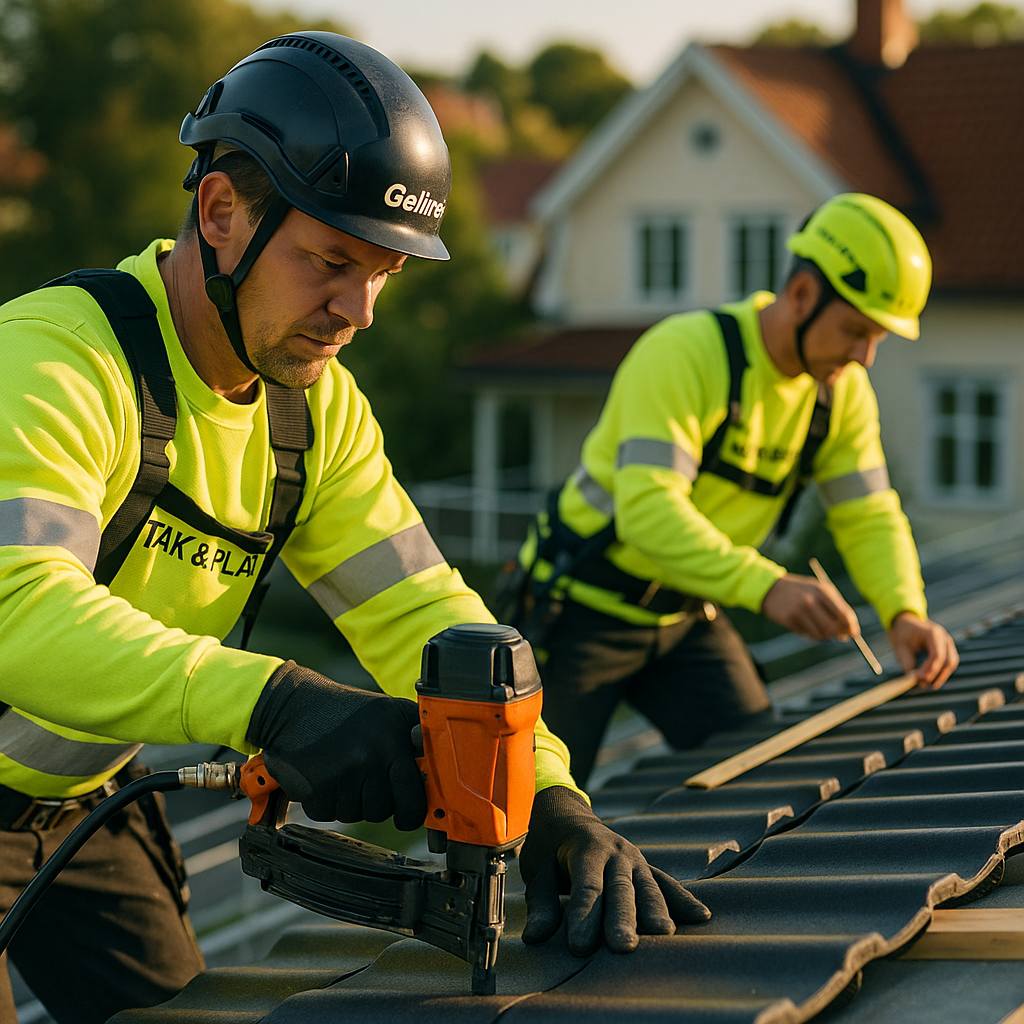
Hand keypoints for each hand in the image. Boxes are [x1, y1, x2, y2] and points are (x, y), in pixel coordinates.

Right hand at [246, 660, 424, 828]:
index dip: (411, 812)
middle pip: (383, 812)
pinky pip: (328, 814)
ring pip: (355, 814)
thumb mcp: (390, 712)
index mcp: (394, 741)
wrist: (294, 705)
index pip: (414, 799)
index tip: (407, 810)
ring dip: (349, 801)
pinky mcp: (315, 788)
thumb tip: (441, 770)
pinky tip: (324, 776)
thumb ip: (418, 737)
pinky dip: (325, 802)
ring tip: (342, 771)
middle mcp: (371, 758)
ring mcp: (342, 774)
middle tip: (366, 781)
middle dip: (377, 804)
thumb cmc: (347, 711)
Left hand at [518, 786, 709, 955]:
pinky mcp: (645, 869)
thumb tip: (535, 937)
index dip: (582, 916)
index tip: (578, 946)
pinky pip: (666, 883)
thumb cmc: (549, 846)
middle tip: (623, 946)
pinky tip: (701, 916)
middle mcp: (615, 852)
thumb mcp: (537, 869)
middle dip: (622, 918)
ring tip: (663, 935)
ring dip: (655, 911)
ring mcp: (635, 859)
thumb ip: (541, 903)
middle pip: (620, 890)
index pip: (586, 886)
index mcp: (586, 848)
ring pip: (647, 886)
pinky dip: (683, 899)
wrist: (568, 815)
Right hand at [761, 573, 859, 641]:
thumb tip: (849, 632)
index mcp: (823, 591)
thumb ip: (835, 607)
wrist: (771, 588)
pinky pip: (806, 635)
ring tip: (818, 627)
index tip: (854, 634)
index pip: (844, 614)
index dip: (852, 627)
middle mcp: (811, 600)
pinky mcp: (789, 619)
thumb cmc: (801, 591)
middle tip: (837, 635)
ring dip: (823, 636)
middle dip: (837, 634)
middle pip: (833, 628)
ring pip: (820, 634)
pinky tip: (803, 623)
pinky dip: (809, 633)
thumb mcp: (819, 591)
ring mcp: (799, 610)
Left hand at [888, 611, 958, 688]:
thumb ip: (907, 662)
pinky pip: (949, 662)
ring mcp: (948, 642)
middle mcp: (944, 637)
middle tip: (924, 685)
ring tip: (929, 685)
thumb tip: (912, 679)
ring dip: (942, 676)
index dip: (930, 670)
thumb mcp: (901, 646)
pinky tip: (933, 680)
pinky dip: (942, 672)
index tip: (920, 679)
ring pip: (951, 663)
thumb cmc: (903, 632)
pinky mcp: (947, 648)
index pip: (937, 656)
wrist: (907, 621)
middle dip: (937, 675)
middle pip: (948, 661)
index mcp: (933, 633)